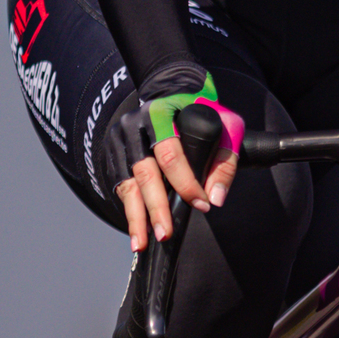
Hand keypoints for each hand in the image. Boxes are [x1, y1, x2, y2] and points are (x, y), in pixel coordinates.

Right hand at [114, 121, 237, 253]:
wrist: (170, 94)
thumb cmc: (200, 112)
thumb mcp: (223, 126)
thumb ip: (224, 161)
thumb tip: (215, 197)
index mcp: (162, 116)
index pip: (170, 154)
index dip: (185, 183)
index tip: (201, 205)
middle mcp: (136, 128)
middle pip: (144, 172)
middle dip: (156, 206)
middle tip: (166, 233)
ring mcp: (121, 142)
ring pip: (128, 184)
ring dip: (136, 217)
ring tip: (142, 243)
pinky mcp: (114, 155)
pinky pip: (122, 188)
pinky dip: (130, 212)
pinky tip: (137, 233)